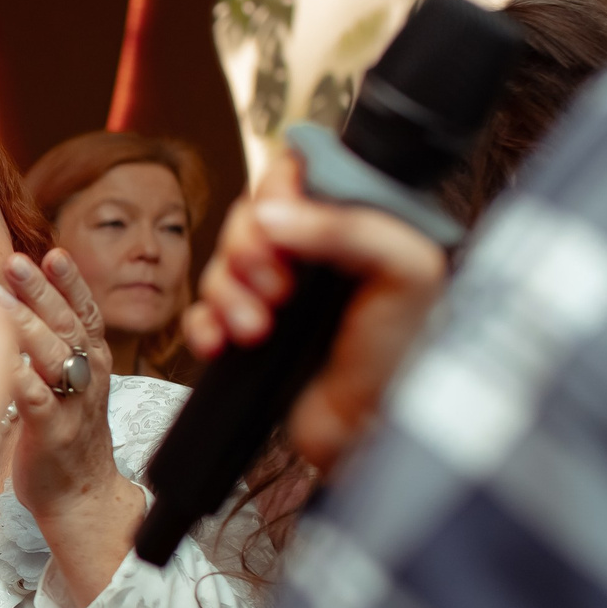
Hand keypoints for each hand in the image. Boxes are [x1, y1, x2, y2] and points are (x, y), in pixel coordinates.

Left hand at [0, 250, 144, 599]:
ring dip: (28, 325)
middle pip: (67, 325)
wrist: (81, 501)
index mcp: (91, 362)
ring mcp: (72, 407)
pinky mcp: (52, 436)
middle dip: (42, 291)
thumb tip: (8, 305)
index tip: (49, 252)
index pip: (83, 311)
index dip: (68, 282)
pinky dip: (19, 379)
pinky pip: (37, 402)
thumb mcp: (62, 383)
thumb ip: (45, 347)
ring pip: (55, 358)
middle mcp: (88, 379)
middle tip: (15, 262)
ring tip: (0, 299)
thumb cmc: (61, 437)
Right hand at [184, 150, 447, 470]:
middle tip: (277, 288)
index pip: (297, 173)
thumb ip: (349, 226)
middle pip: (248, 217)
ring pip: (220, 263)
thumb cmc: (404, 358)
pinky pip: (201, 311)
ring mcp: (279, 294)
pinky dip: (204, 324)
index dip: (276, 193)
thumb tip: (273, 213)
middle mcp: (315, 254)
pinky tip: (223, 343)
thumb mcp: (405, 272)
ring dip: (228, 295)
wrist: (370, 433)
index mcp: (356, 225)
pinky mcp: (249, 333)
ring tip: (257, 330)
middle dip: (247, 252)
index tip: (281, 228)